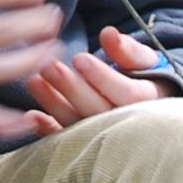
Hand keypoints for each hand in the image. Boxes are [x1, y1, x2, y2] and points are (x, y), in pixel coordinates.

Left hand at [23, 26, 171, 130]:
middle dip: (72, 88)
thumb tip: (108, 34)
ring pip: (80, 126)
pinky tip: (33, 115)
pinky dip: (50, 131)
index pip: (127, 94)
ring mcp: (107, 140)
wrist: (150, 110)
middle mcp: (130, 126)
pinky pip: (68, 142)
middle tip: (48, 66)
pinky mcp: (89, 148)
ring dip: (55, 105)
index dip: (102, 77)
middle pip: (99, 111)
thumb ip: (129, 50)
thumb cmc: (146, 79)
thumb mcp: (146, 61)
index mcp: (150, 103)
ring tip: (35, 80)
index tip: (79, 58)